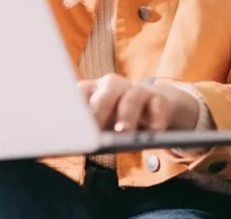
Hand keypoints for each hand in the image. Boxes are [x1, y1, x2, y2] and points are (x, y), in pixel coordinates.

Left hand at [78, 75, 199, 131]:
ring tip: (124, 132)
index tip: (71, 127)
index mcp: (91, 90)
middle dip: (100, 111)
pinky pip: (158, 107)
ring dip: (127, 115)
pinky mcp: (159, 98)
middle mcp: (112, 86)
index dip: (75, 111)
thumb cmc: (116, 118)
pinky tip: (154, 133)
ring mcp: (137, 89)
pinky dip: (155, 121)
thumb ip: (90, 131)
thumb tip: (82, 145)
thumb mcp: (99, 124)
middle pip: (106, 93)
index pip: (79, 95)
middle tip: (95, 131)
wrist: (154, 106)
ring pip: (132, 98)